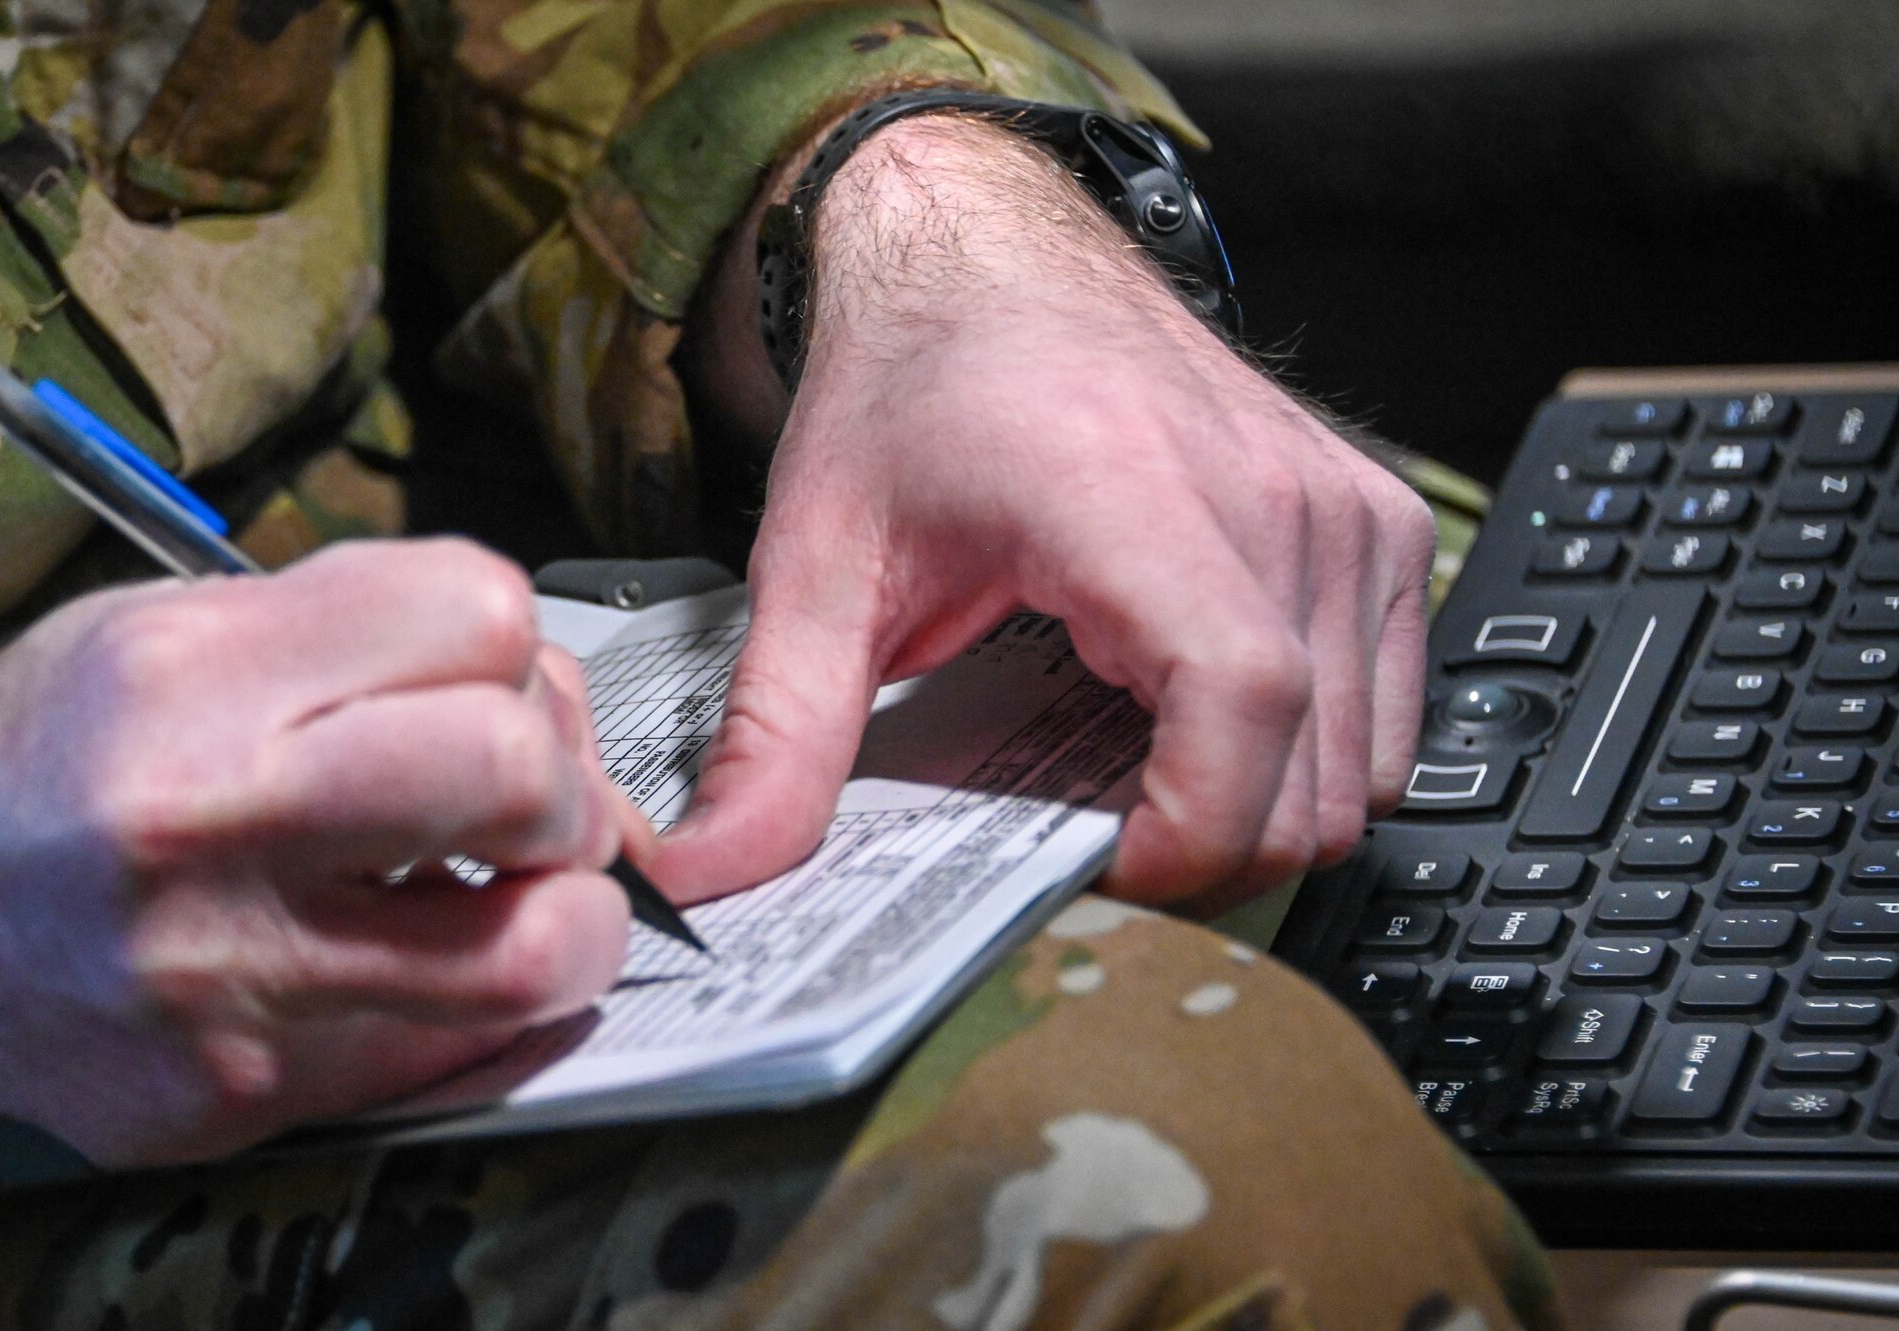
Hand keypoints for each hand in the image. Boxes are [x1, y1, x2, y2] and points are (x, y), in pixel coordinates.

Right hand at [0, 539, 639, 1165]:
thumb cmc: (39, 763)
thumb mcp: (167, 628)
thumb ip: (357, 637)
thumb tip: (540, 692)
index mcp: (194, 677)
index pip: (481, 620)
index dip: (523, 656)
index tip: (504, 690)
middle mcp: (208, 825)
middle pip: (519, 776)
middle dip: (567, 788)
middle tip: (536, 808)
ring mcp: (227, 980)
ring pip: (527, 955)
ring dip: (572, 919)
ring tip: (523, 897)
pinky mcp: (240, 1093)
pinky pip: (460, 1059)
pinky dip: (498, 1008)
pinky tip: (453, 966)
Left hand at [659, 113, 1434, 910]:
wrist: (988, 257)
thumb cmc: (917, 385)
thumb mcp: (820, 563)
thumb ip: (777, 732)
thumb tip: (717, 868)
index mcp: (1131, 493)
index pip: (1241, 704)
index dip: (1187, 833)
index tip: (1101, 866)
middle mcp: (1269, 496)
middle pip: (1313, 772)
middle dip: (1205, 851)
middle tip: (1089, 834)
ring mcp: (1339, 506)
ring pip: (1366, 762)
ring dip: (1261, 809)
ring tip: (1140, 775)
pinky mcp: (1373, 520)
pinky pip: (1389, 705)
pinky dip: (1314, 756)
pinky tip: (1198, 721)